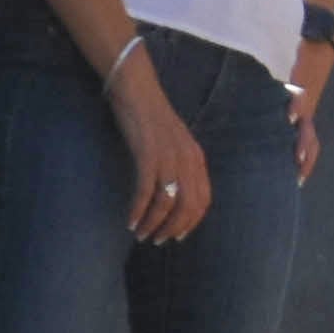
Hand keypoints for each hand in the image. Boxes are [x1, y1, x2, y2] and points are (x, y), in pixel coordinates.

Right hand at [114, 51, 210, 241]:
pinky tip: (130, 221)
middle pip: (188, 206)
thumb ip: (179, 165)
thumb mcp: (174, 144)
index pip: (203, 200)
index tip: (178, 236)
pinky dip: (138, 210)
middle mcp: (188, 160)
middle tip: (156, 240)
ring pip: (167, 203)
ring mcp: (169, 158)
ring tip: (141, 234)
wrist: (137, 92)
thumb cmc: (151, 119)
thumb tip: (175, 194)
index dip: (191, 222)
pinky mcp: (148, 155)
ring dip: (153, 224)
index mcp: (197, 159)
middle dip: (173, 229)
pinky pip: (146, 191)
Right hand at [289, 36, 333, 180]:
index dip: (306, 162)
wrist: (318, 50)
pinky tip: (291, 118)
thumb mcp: (295, 98)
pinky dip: (296, 109)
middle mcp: (308, 113)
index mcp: (306, 117)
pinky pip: (299, 100)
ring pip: (305, 125)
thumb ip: (287, 111)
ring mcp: (306, 101)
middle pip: (310, 141)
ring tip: (297, 159)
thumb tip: (273, 127)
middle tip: (298, 179)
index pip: (310, 145)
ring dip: (302, 143)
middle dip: (305, 160)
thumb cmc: (304, 75)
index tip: (299, 182)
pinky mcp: (302, 87)